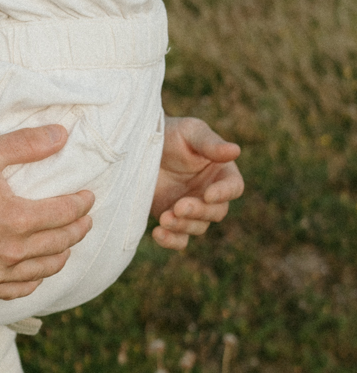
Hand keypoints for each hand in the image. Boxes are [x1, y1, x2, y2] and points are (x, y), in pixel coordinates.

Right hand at [0, 126, 94, 298]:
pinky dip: (36, 280)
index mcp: (18, 219)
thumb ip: (27, 144)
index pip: (66, 214)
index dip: (82, 204)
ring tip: (67, 242)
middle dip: (79, 228)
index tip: (88, 196)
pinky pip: (20, 290)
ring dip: (62, 254)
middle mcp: (12, 252)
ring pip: (45, 269)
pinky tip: (37, 270)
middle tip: (85, 218)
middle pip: (61, 243)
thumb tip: (62, 135)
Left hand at [151, 115, 242, 249]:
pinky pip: (178, 239)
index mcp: (221, 172)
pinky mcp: (172, 218)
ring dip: (183, 225)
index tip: (208, 194)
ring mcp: (191, 208)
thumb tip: (235, 150)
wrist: (138, 144)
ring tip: (165, 218)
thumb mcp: (189, 132)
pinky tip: (158, 234)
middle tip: (178, 206)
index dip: (224, 193)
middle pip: (216, 212)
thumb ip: (210, 143)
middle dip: (198, 211)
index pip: (233, 188)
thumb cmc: (169, 133)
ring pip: (197, 227)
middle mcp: (210, 193)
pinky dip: (171, 241)